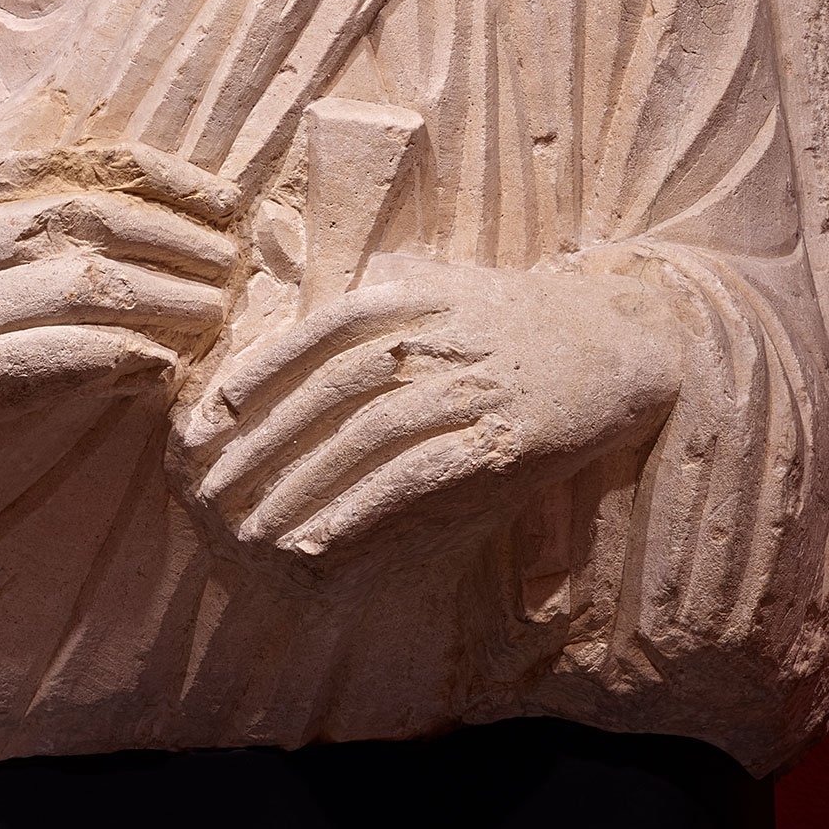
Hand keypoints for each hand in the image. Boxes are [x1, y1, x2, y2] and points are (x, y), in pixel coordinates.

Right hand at [0, 142, 244, 459]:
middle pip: (82, 215)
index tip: (211, 193)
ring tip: (213, 308)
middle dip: (171, 231)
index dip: (148, 173)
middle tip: (231, 253)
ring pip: (80, 281)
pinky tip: (156, 367)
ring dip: (162, 293)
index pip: (57, 161)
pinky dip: (115, 356)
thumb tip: (49, 167)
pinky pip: (51, 358)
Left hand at [172, 253, 681, 573]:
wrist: (620, 337)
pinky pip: (415, 479)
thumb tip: (298, 333)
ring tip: (254, 531)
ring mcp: (468, 387)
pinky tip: (321, 541)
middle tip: (212, 492)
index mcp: (409, 295)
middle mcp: (432, 336)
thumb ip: (376, 304)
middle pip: (329, 392)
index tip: (208, 419)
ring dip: (303, 488)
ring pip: (365, 439)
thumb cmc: (514, 319)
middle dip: (262, 446)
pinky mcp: (501, 440)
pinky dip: (362, 510)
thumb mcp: (441, 288)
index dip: (257, 375)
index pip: (316, 335)